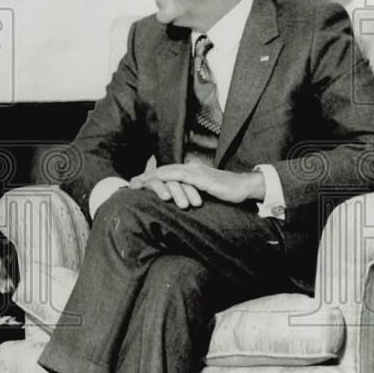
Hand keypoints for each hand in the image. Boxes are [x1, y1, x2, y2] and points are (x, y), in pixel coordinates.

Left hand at [135, 163, 265, 205]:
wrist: (242, 188)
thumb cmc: (224, 192)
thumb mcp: (202, 193)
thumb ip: (190, 194)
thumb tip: (179, 203)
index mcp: (189, 172)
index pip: (166, 174)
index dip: (151, 179)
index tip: (136, 185)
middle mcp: (189, 169)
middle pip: (163, 171)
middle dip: (146, 178)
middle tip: (131, 184)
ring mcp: (194, 171)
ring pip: (168, 172)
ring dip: (151, 178)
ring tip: (138, 184)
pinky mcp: (200, 177)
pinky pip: (180, 176)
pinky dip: (166, 178)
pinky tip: (157, 179)